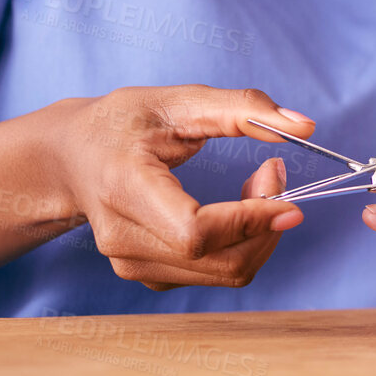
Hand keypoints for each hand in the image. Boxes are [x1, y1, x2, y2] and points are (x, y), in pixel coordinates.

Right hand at [43, 85, 312, 290]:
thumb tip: (305, 126)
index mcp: (125, 189)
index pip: (196, 232)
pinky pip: (216, 274)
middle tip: (274, 172)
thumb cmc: (121, 123)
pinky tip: (237, 208)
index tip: (286, 191)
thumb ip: (242, 108)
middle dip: (266, 222)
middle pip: (220, 260)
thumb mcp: (177, 100)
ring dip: (261, 232)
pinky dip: (244, 244)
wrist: (70, 159)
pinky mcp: (148, 275)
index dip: (251, 219)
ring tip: (259, 184)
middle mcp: (123, 238)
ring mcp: (132, 264)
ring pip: (226, 272)